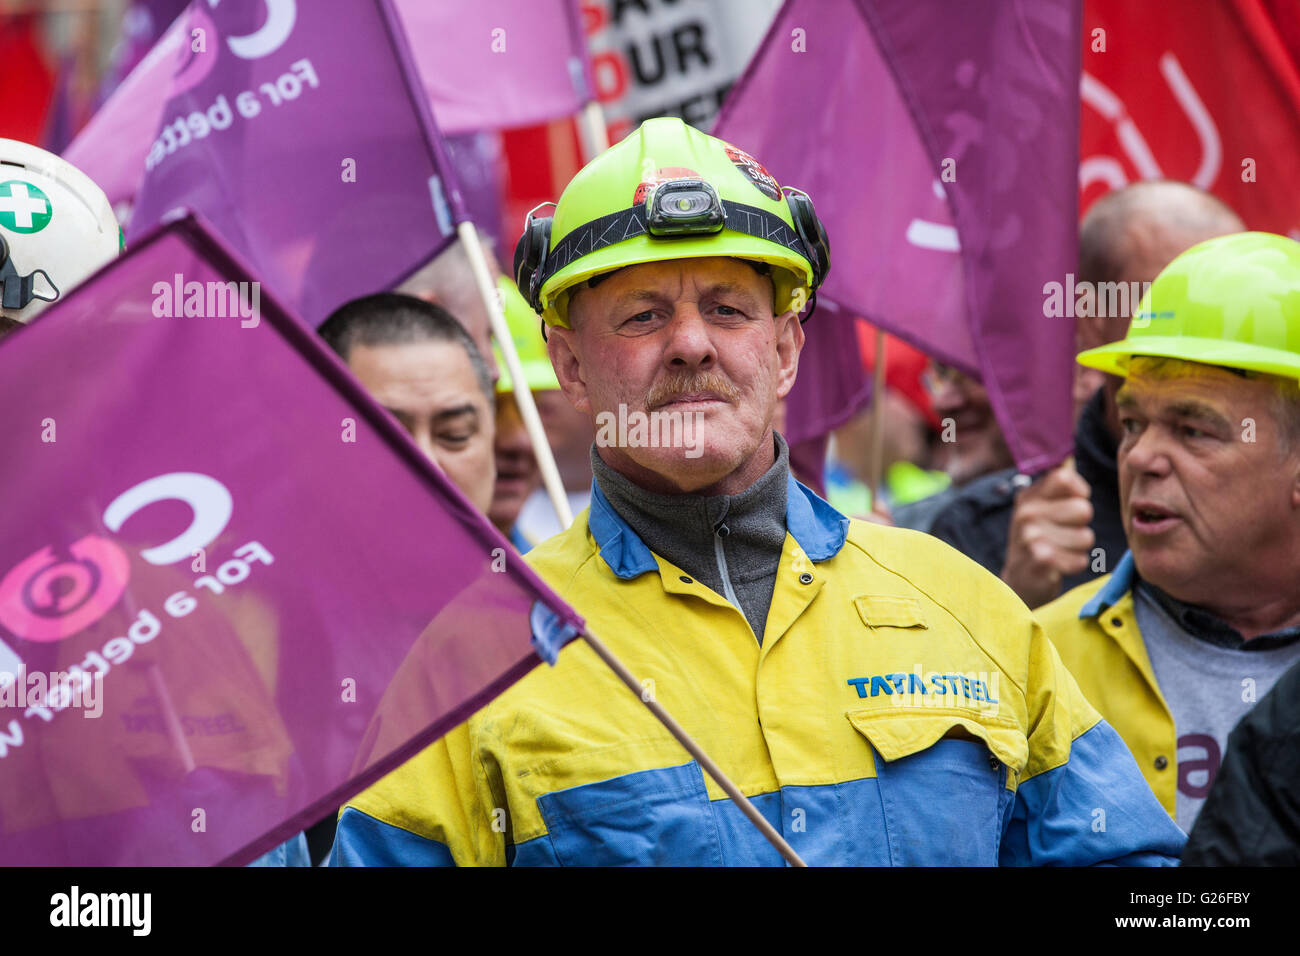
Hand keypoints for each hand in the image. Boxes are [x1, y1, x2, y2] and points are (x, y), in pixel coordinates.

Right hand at [1000, 462, 1093, 607]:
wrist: (1016, 584)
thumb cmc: (1037, 543)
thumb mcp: (1038, 511)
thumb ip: (1055, 488)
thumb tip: (1069, 462)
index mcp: (1027, 497)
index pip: (1066, 478)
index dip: (1079, 493)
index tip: (1070, 506)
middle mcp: (1026, 513)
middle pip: (1083, 509)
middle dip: (1080, 526)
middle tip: (1061, 536)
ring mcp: (1031, 537)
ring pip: (1086, 537)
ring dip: (1078, 549)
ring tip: (1057, 552)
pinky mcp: (1040, 561)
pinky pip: (1080, 559)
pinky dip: (1074, 565)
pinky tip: (1056, 566)